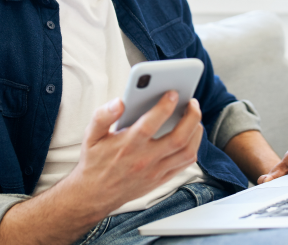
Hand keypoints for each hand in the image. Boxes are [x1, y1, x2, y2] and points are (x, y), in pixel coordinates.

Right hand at [67, 91, 203, 215]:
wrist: (95, 194)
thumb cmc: (95, 161)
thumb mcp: (91, 135)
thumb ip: (103, 116)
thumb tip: (119, 102)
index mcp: (128, 145)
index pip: (151, 123)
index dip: (165, 106)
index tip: (173, 93)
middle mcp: (144, 159)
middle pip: (178, 138)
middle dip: (191, 117)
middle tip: (193, 102)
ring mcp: (155, 171)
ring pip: (187, 152)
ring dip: (196, 132)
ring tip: (195, 116)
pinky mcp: (161, 179)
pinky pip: (185, 164)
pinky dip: (193, 147)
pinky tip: (191, 135)